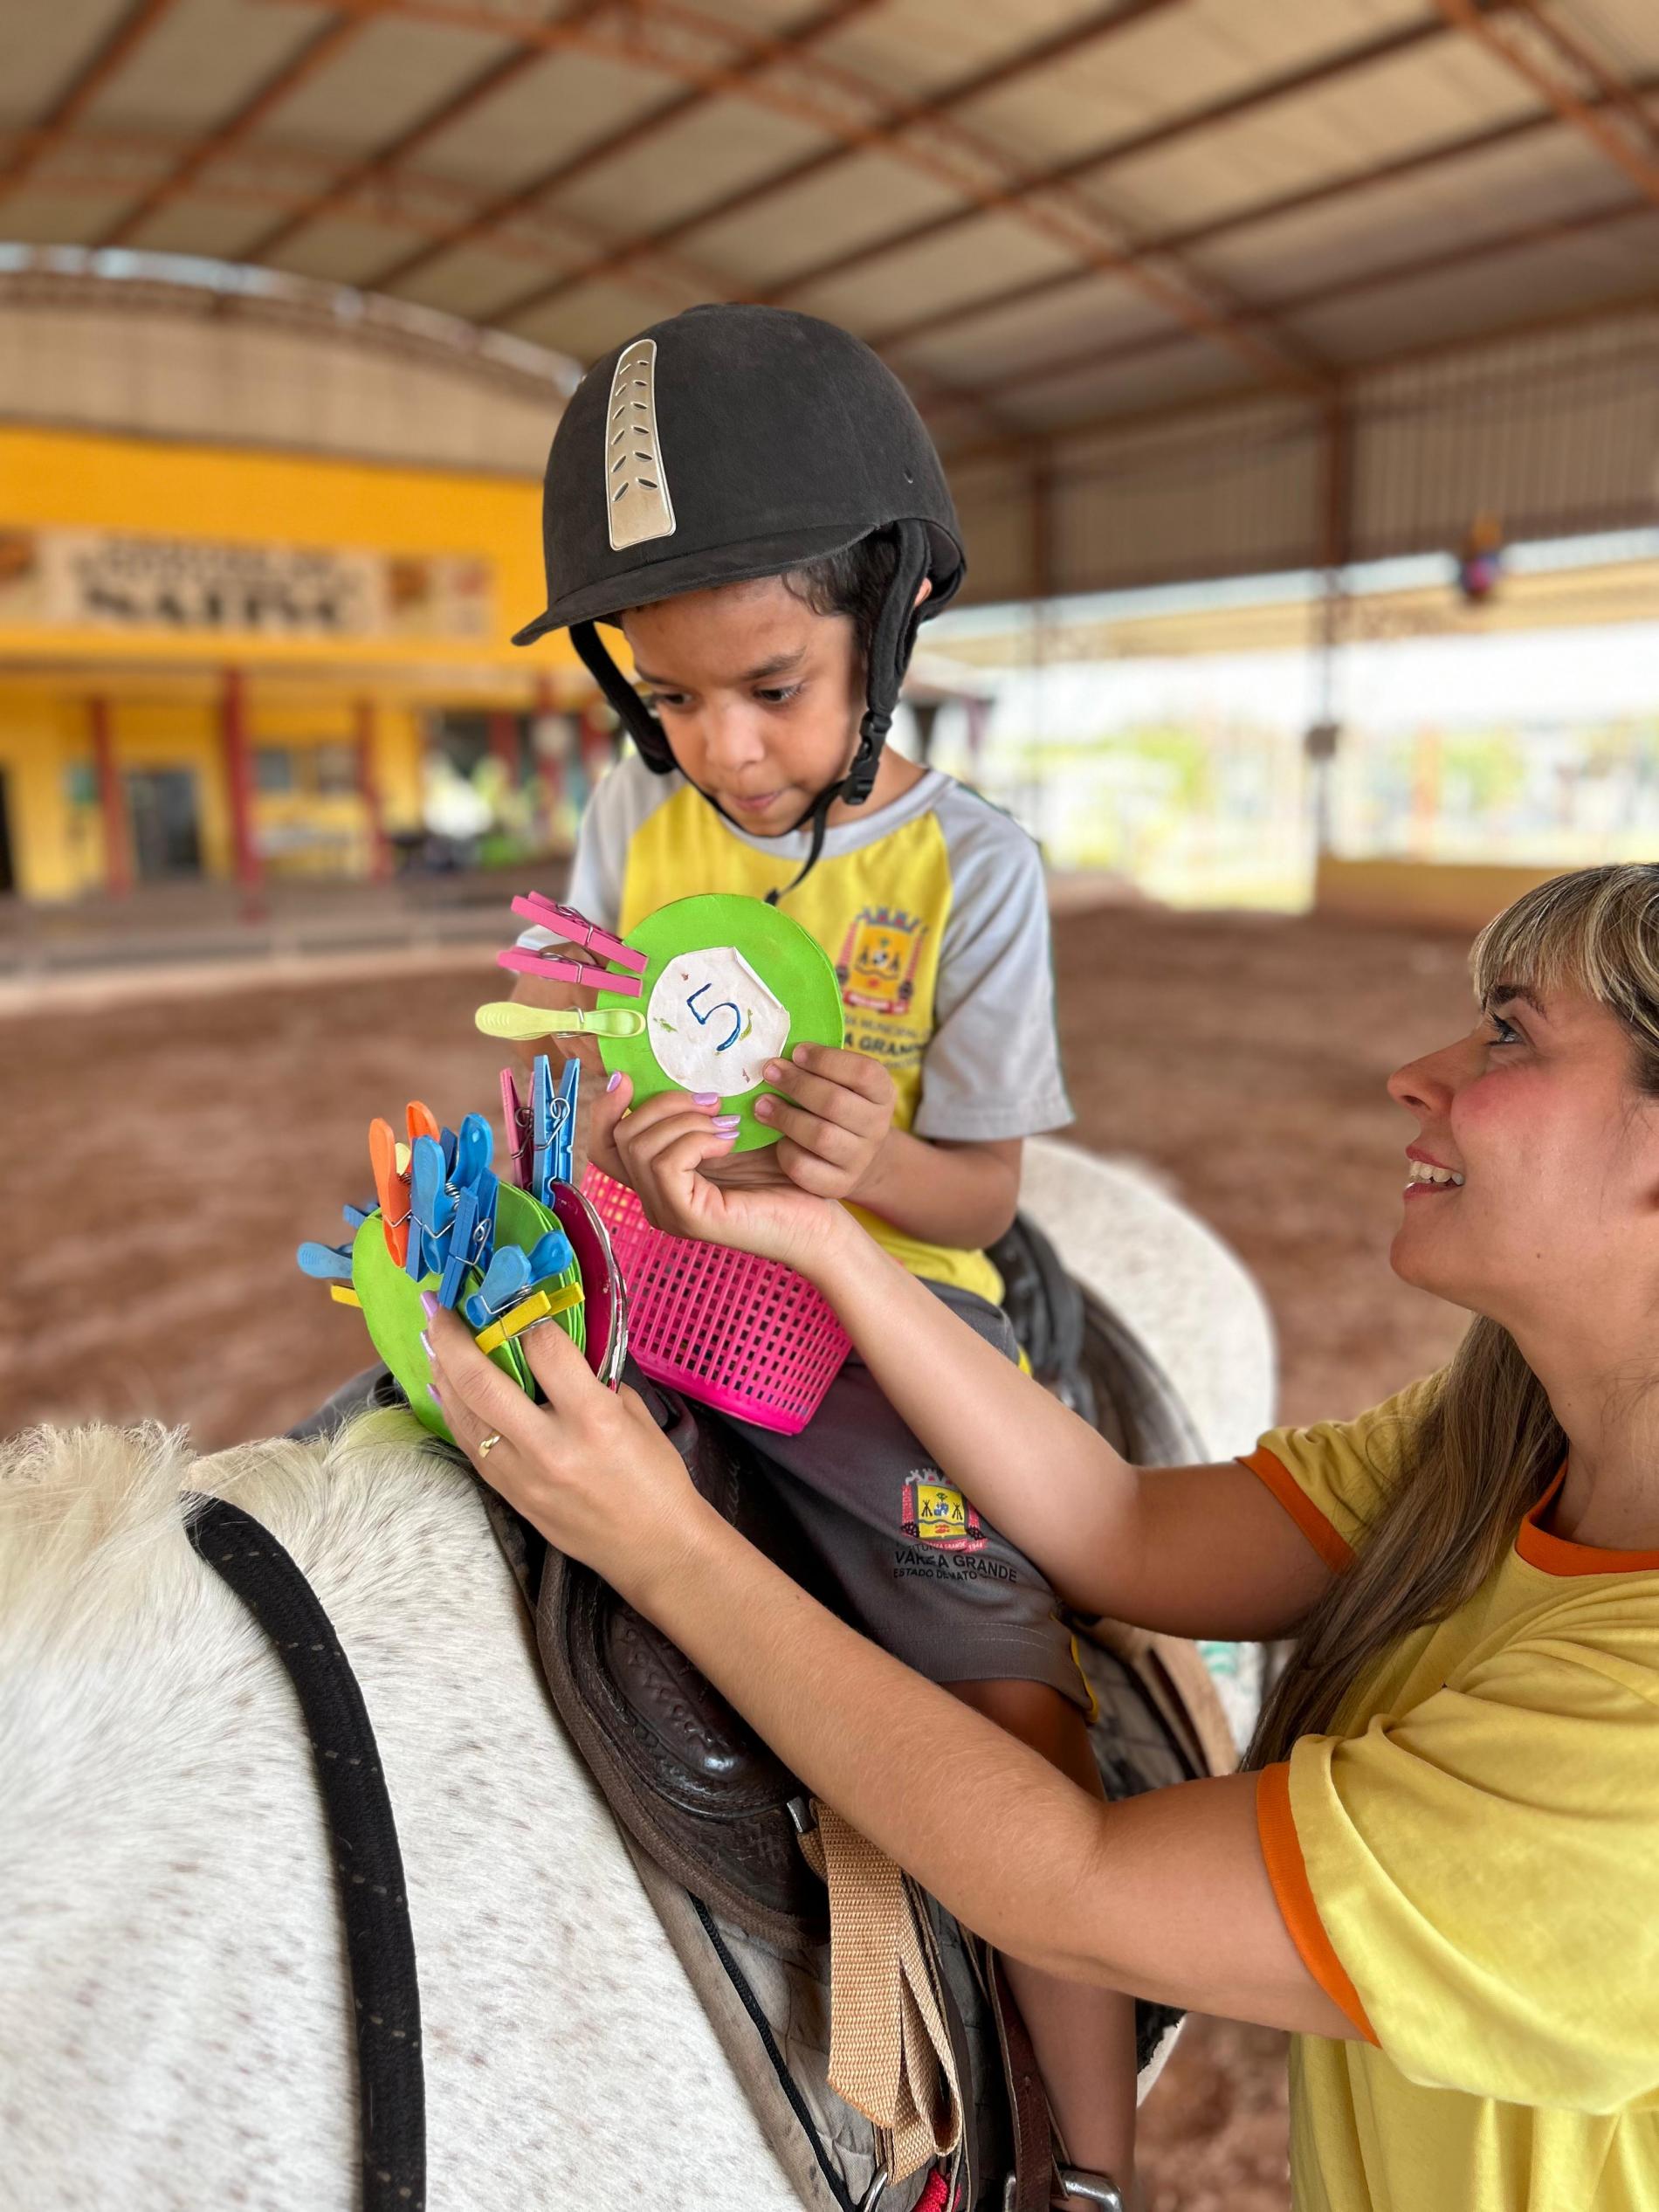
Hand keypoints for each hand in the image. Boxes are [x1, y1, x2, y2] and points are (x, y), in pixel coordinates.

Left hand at [424, 1298, 705, 1603]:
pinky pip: (470, 1444)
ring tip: (432, 1340)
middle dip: (454, 1339)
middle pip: (483, 1382)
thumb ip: (591, 1379)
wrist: (653, 1548)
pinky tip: (443, 1386)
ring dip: (442, 1372)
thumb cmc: (654, 1478)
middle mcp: (550, 1446)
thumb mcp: (634, 1414)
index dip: (527, 1316)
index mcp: (593, 1419)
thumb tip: (551, 1349)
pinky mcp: (509, 1495)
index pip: (544, 1350)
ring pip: (464, 1414)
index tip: (515, 1299)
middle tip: (437, 1309)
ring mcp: (522, 1475)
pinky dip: (453, 1410)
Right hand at [589, 1074, 855, 1274]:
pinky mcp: (686, 1218)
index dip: (605, 1108)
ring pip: (640, 1146)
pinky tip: (729, 1141)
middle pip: (620, 1137)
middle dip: (663, 1105)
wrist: (818, 1220)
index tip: (628, 1079)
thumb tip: (677, 1070)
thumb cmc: (782, 1176)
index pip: (603, 1144)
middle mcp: (653, 1198)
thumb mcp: (730, 1130)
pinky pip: (665, 1163)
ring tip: (726, 1123)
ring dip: (684, 1121)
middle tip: (712, 1101)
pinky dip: (696, 1140)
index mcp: (658, 1178)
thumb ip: (698, 1111)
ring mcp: (666, 1211)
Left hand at [748, 1044, 895, 1201]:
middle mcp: (877, 1126)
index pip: (862, 1072)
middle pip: (835, 1103)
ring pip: (820, 1136)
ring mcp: (860, 1159)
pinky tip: (777, 1140)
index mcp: (882, 1092)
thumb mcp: (841, 1081)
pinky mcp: (838, 1184)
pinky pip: (805, 1168)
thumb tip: (777, 1039)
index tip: (796, 1052)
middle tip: (769, 1071)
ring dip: (785, 1116)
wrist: (853, 1155)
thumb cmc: (835, 1104)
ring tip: (761, 1104)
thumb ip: (819, 1064)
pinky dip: (786, 1151)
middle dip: (796, 1084)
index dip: (826, 1060)